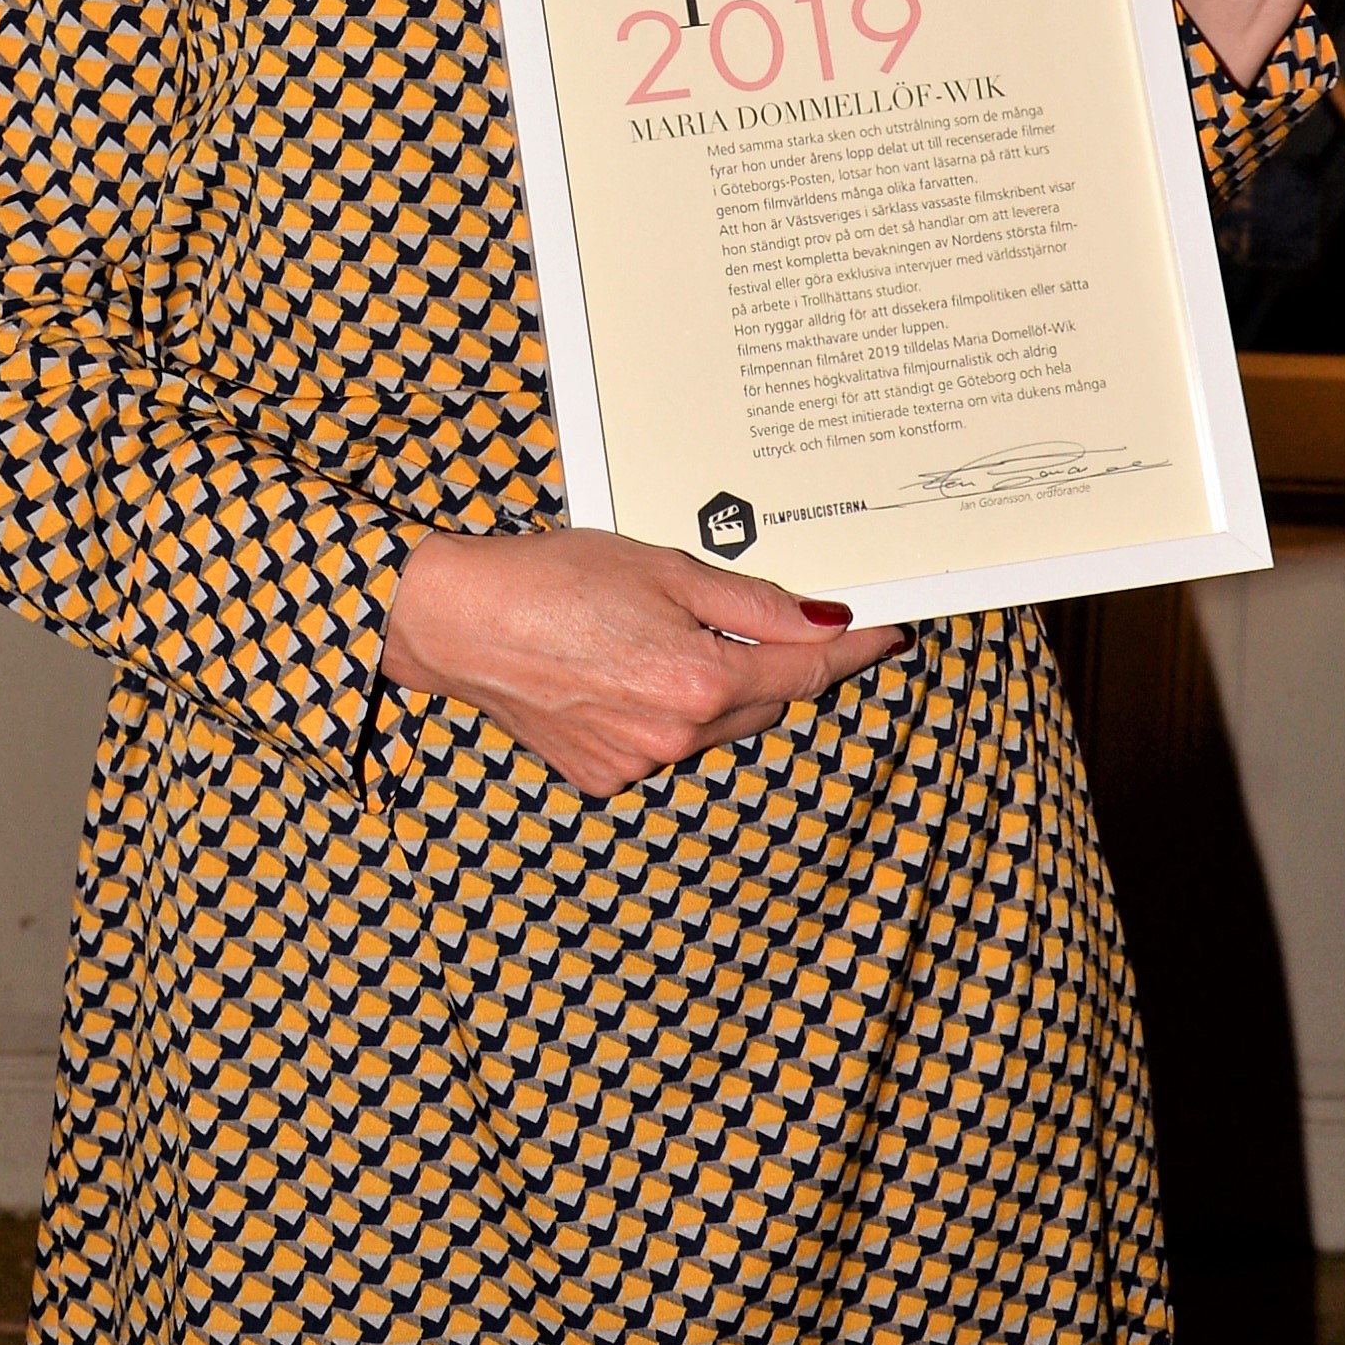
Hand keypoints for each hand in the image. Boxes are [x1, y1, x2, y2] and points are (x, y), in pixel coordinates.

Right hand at [381, 527, 903, 798]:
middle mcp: (677, 736)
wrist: (456, 622)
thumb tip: (823, 619)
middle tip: (757, 617)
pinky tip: (621, 668)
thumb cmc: (550, 579)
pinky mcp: (602, 776)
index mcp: (701, 680)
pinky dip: (664, 711)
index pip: (807, 670)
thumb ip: (751, 601)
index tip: (887, 633)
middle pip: (765, 703)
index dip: (854, 648)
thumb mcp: (663, 568)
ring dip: (716, 690)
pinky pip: (664, 743)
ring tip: (659, 634)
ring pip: (716, 728)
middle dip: (776, 664)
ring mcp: (639, 763)